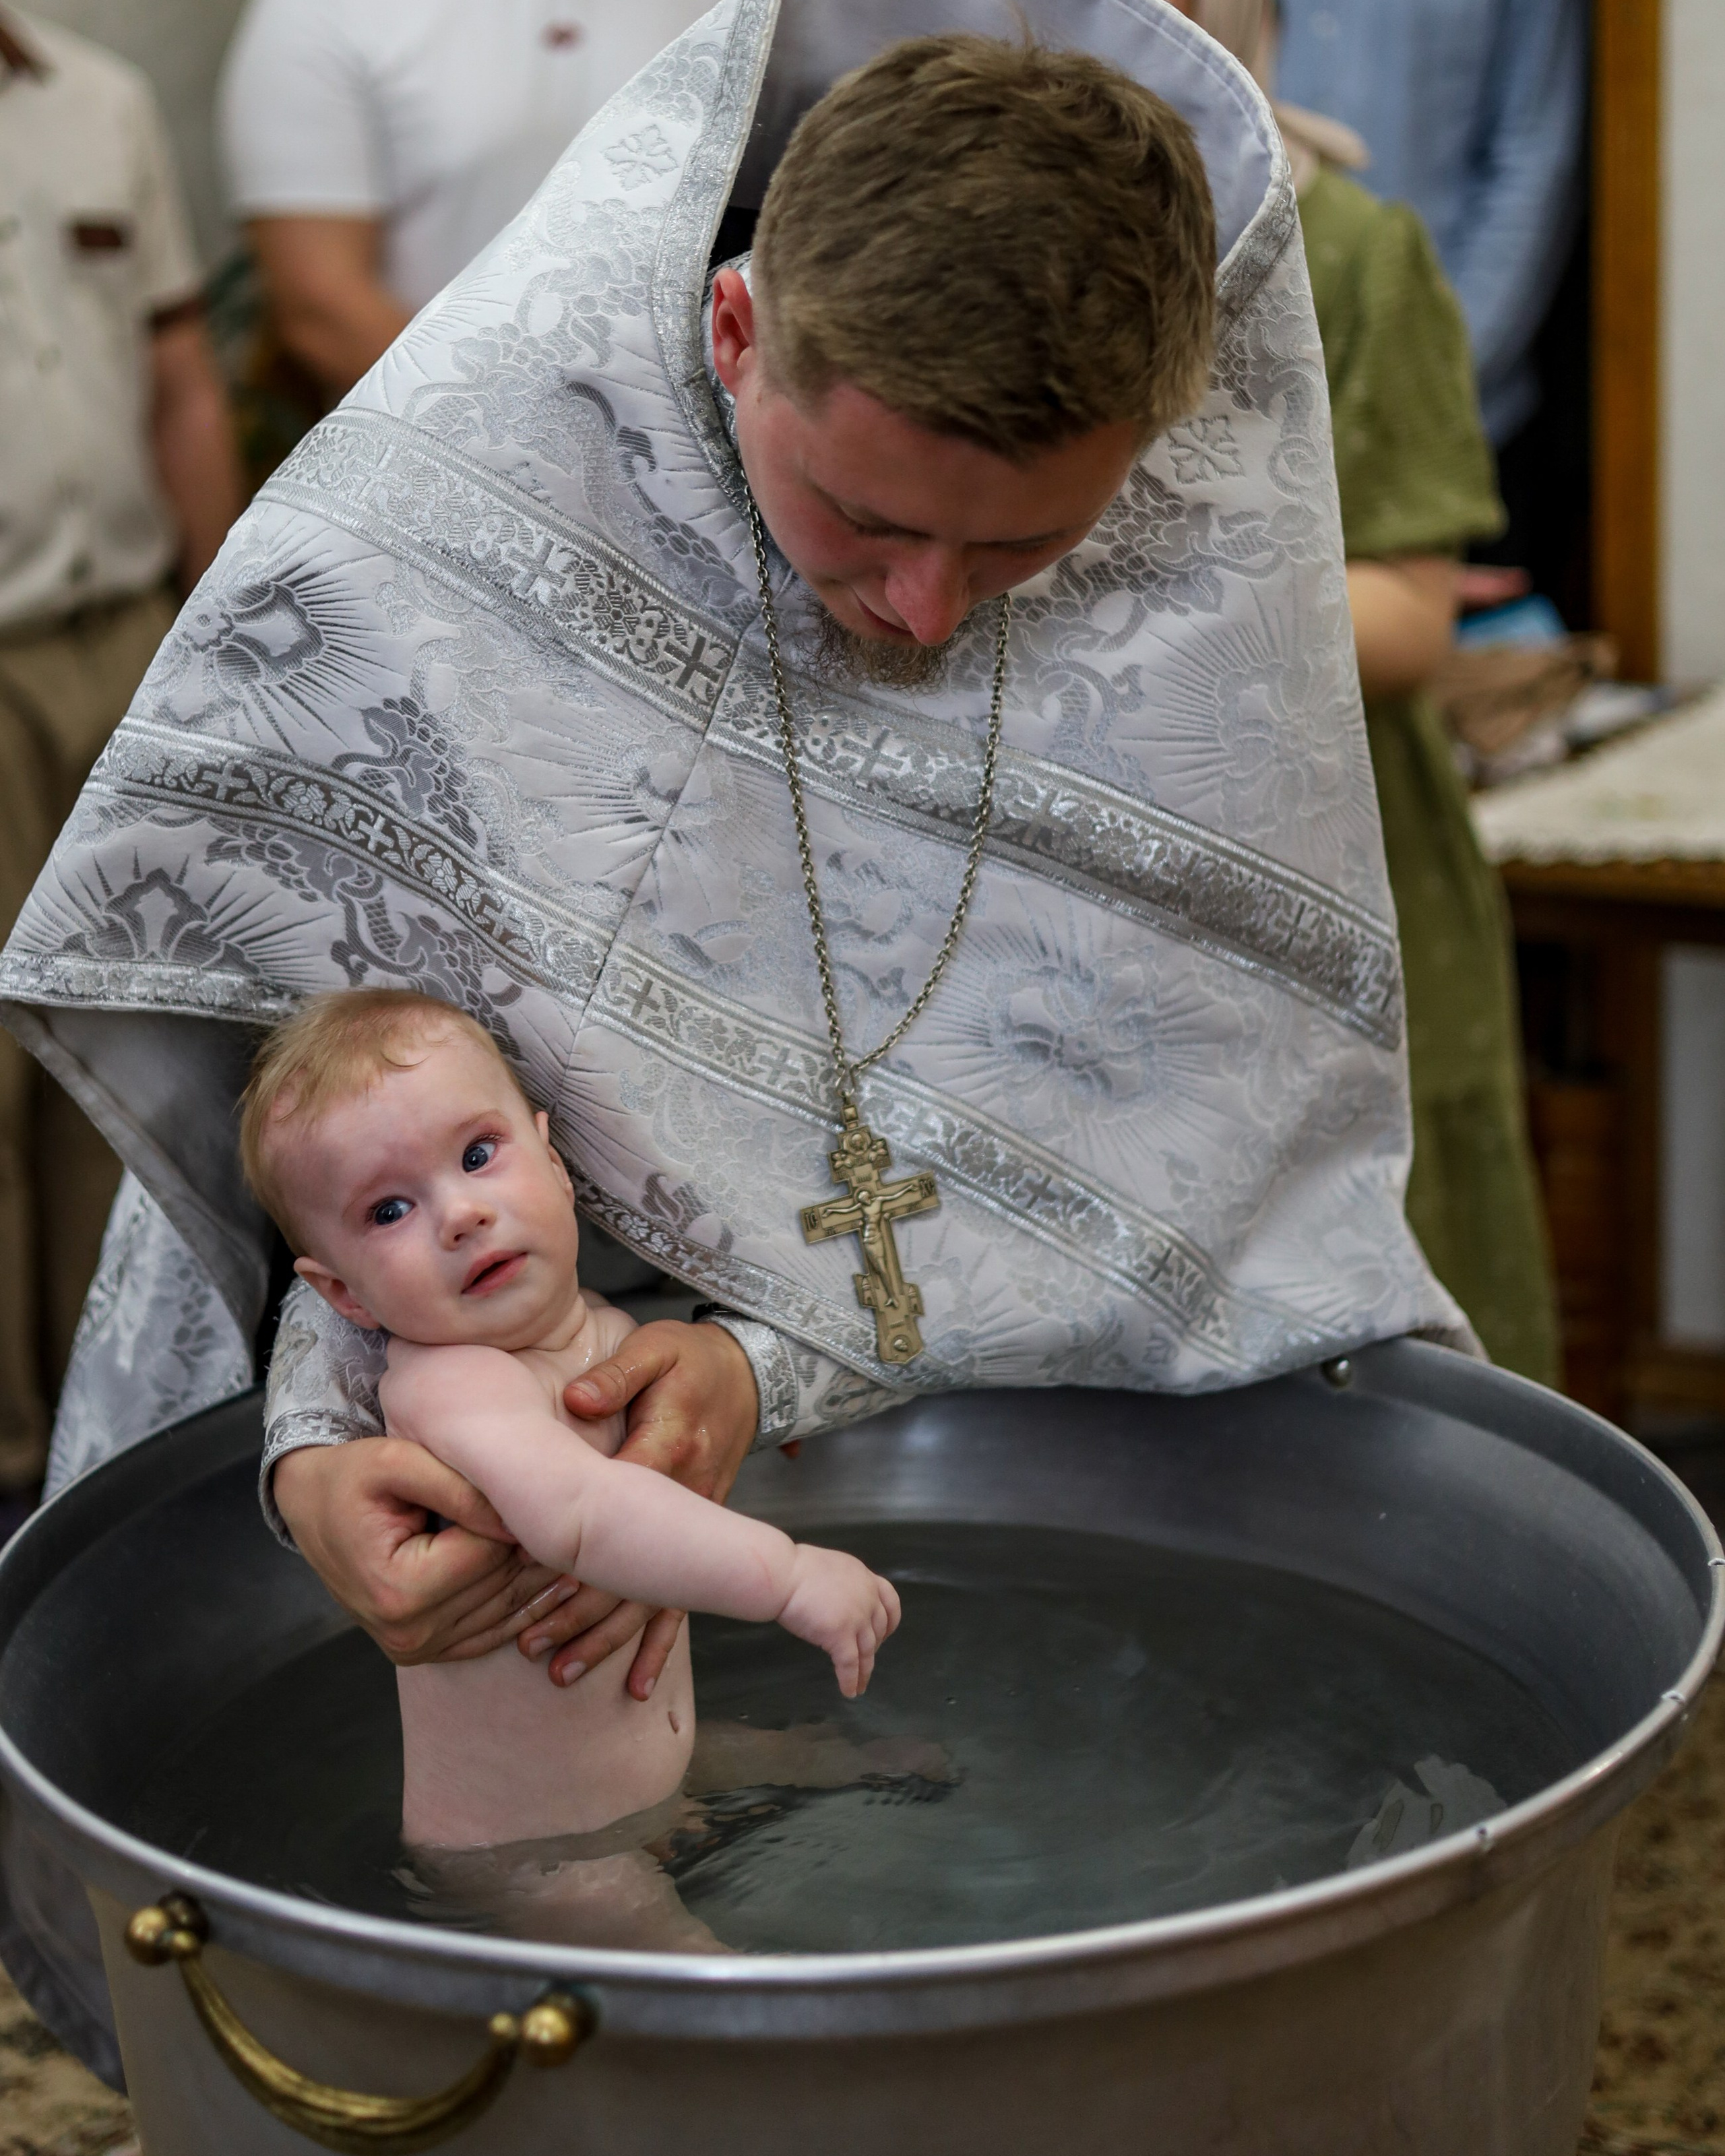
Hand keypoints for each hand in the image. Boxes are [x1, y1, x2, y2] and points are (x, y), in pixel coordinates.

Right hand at [272, 1437, 580, 1665]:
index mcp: (398, 1590)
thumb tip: (518, 1520)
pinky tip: (556, 1584)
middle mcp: (407, 1632)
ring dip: (543, 1585)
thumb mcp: (397, 1462)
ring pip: (503, 1613)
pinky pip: (488, 1634)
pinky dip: (523, 1611)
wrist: (312, 1508)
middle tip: (581, 1524)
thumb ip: (459, 1488)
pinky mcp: (422, 1651)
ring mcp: (415, 1648)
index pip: (489, 1555)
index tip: (551, 1497)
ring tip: (580, 1550)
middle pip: (500, 1586)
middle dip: (539, 1553)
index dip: (521, 1523)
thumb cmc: (351, 1476)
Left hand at [516, 1320, 759, 1695]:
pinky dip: (658, 1644)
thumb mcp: (657, 1350)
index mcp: (667, 1447)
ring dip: (606, 1635)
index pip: (617, 1506)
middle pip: (630, 1565)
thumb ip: (618, 1375)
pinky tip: (636, 1685)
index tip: (528, 1579)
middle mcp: (684, 1495)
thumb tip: (578, 1401)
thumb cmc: (690, 1360)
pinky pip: (682, 1597)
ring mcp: (695, 1521)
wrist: (750, 1375)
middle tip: (530, 1644)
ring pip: (651, 1593)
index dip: (576, 1546)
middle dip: (579, 1610)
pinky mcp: (699, 1535)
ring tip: (561, 1669)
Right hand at [776, 1545, 900, 1697]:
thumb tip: (840, 1602)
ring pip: (867, 1651)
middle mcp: (867, 1597)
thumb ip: (843, 1585)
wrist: (782, 1574)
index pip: (890, 1601)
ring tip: (861, 1686)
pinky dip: (850, 1680)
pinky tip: (848, 1691)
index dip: (890, 1621)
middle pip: (878, 1630)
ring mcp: (856, 1617)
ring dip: (864, 1672)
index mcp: (864, 1577)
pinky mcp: (840, 1634)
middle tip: (866, 1662)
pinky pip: (849, 1664)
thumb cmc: (795, 1569)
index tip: (886, 1634)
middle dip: (873, 1649)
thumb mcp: (830, 1568)